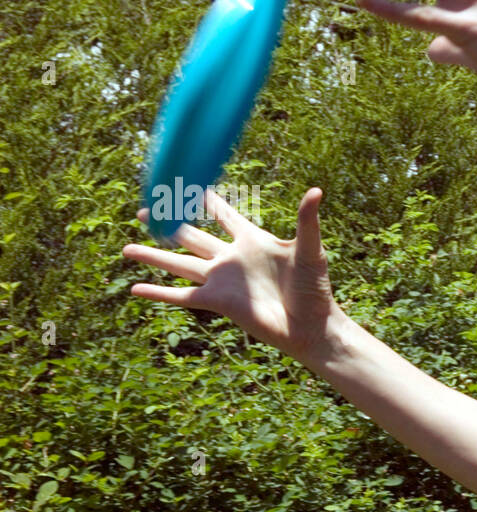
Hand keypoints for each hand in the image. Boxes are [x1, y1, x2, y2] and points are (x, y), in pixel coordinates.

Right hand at [123, 188, 340, 363]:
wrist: (310, 326)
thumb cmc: (314, 289)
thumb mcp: (309, 251)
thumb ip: (306, 221)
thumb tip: (316, 191)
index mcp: (253, 240)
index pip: (224, 214)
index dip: (207, 200)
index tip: (188, 185)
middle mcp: (232, 259)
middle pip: (191, 236)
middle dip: (168, 223)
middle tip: (144, 211)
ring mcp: (222, 281)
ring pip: (179, 263)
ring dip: (153, 255)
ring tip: (125, 248)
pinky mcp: (217, 302)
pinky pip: (181, 296)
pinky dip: (157, 293)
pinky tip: (135, 289)